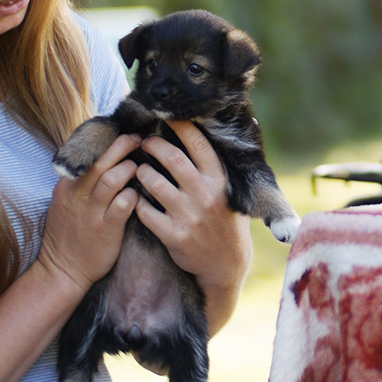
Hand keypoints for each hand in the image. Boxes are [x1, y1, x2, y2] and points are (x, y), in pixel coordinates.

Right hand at [37, 132, 142, 293]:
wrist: (62, 270)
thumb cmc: (70, 233)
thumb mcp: (67, 201)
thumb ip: (82, 181)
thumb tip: (105, 157)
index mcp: (66, 185)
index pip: (86, 153)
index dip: (106, 140)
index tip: (122, 132)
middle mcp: (76, 195)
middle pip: (100, 160)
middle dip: (122, 145)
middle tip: (139, 138)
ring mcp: (90, 212)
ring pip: (112, 178)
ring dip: (130, 169)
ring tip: (140, 167)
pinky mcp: (105, 229)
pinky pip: (124, 204)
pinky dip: (135, 195)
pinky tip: (140, 194)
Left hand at [133, 122, 252, 292]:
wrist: (225, 265)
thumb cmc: (227, 221)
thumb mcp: (235, 191)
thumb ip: (226, 164)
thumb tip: (244, 124)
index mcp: (220, 180)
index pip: (198, 143)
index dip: (180, 125)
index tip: (166, 116)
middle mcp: (205, 195)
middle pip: (171, 158)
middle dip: (153, 145)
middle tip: (144, 142)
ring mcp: (188, 216)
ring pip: (153, 182)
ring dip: (141, 172)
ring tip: (138, 169)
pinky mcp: (173, 236)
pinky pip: (145, 211)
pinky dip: (138, 202)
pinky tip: (137, 198)